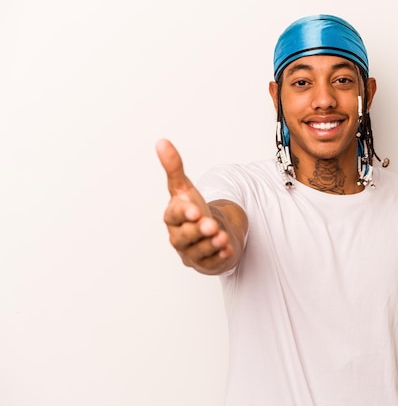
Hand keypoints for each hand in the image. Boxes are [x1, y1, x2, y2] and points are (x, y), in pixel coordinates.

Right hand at [156, 139, 234, 273]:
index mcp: (172, 218)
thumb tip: (161, 142)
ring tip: (221, 236)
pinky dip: (220, 256)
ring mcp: (192, 252)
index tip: (195, 210)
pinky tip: (228, 249)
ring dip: (210, 244)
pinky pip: (212, 262)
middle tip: (210, 225)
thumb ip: (174, 168)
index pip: (174, 216)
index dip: (184, 213)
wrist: (208, 230)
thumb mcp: (184, 188)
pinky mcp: (206, 263)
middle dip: (197, 231)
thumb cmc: (193, 209)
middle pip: (184, 237)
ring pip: (198, 251)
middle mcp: (179, 237)